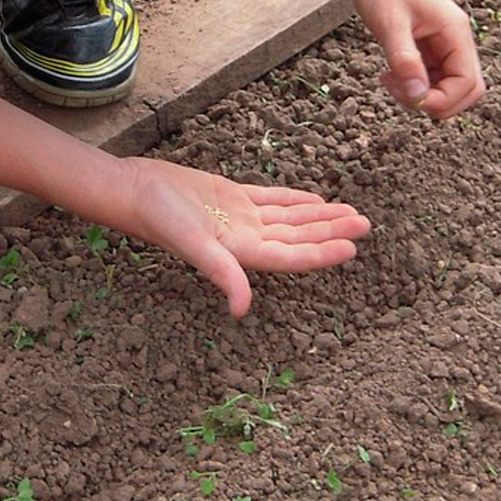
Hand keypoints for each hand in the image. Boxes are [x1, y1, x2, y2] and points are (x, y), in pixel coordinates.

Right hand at [123, 156, 370, 318]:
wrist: (134, 189)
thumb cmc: (158, 218)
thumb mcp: (193, 245)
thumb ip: (221, 273)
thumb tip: (242, 310)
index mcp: (240, 253)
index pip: (291, 256)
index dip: (322, 253)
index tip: (352, 247)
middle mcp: (245, 238)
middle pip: (298, 237)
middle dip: (331, 231)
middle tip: (366, 223)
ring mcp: (239, 217)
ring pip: (290, 218)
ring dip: (320, 217)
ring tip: (351, 211)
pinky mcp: (230, 196)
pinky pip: (271, 198)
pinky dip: (295, 199)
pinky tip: (316, 199)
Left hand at [348, 0, 484, 119]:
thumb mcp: (390, 24)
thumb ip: (405, 60)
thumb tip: (418, 96)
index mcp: (455, 32)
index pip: (468, 83)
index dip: (443, 100)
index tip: (410, 96)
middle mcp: (456, 40)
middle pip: (466, 89)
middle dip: (436, 101)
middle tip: (401, 91)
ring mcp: (443, 44)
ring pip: (448, 86)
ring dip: (422, 94)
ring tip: (390, 81)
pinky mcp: (428, 47)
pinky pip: (431, 77)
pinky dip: (414, 84)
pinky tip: (390, 74)